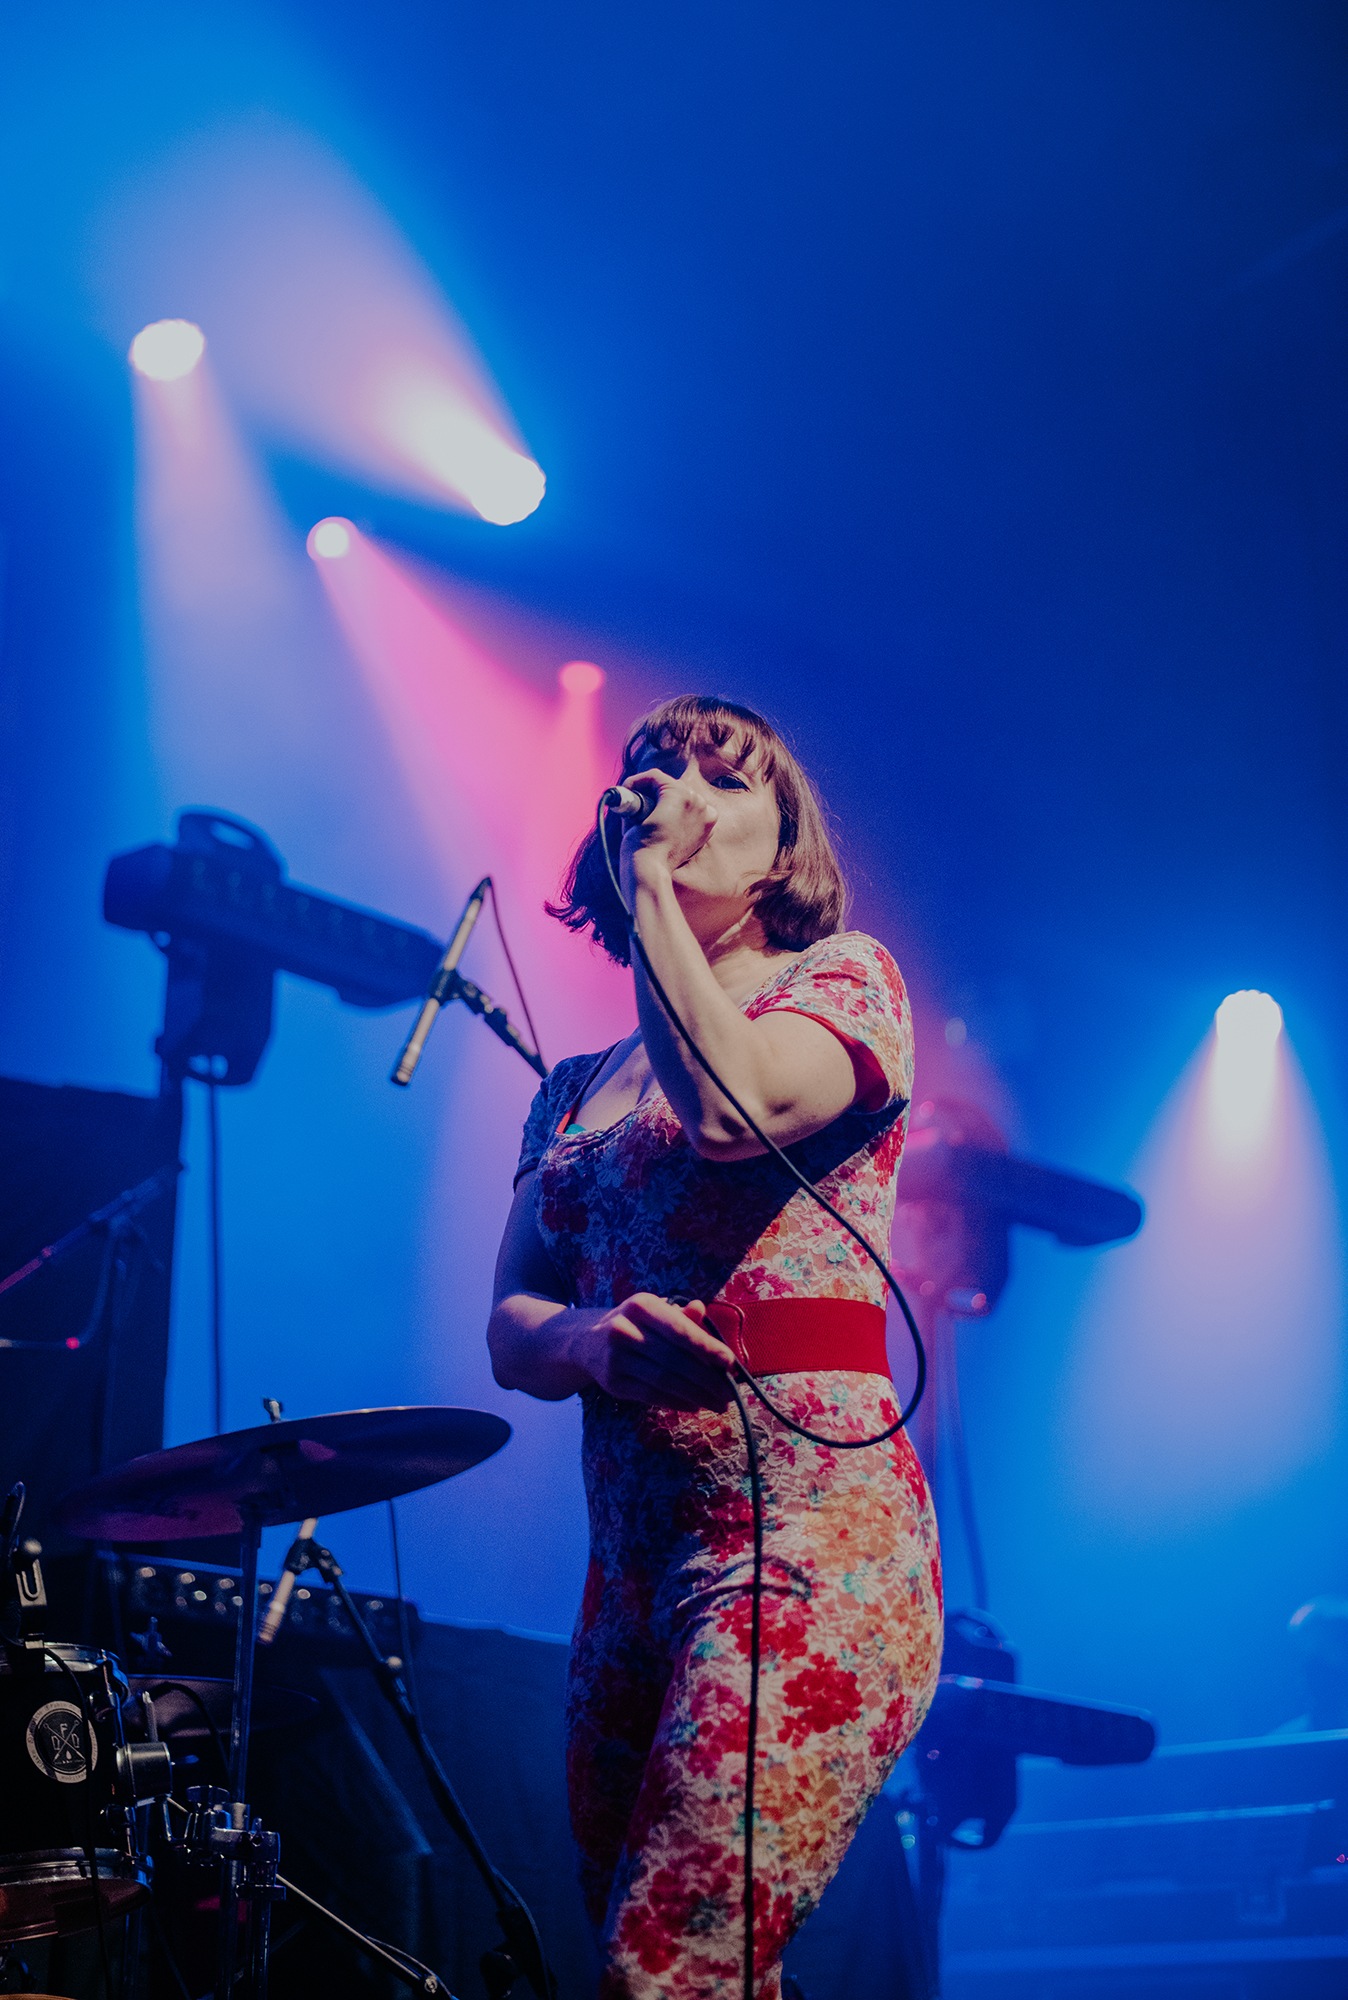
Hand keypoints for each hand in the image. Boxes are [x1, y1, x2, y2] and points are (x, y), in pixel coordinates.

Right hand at [573, 1293, 735, 1411]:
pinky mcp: (612, 1383)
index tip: (730, 1364)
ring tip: (718, 1403)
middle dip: (707, 1379)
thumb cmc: (636, 1324)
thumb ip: (681, 1316)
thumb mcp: (655, 1312)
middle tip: (730, 1392)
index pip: (679, 1330)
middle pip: (674, 1360)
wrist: (588, 1342)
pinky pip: (651, 1395)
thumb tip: (702, 1310)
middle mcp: (624, 1330)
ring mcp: (615, 1358)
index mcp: (641, 1306)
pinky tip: (694, 1405)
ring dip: (696, 1395)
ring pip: (664, 1381)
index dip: (706, 1348)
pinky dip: (676, 1402)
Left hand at [619, 767, 717, 890]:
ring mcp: (694, 801)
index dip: (662, 806)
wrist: (650, 872)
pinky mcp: (677, 794)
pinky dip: (637, 781)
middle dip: (653, 796)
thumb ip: (664, 823)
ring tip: (629, 803)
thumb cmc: (654, 864)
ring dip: (644, 790)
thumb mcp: (667, 841)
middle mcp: (706, 811)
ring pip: (665, 783)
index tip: (644, 813)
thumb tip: (641, 805)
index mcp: (707, 825)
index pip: (686, 805)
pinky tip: (626, 791)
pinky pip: (654, 776)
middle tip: (633, 808)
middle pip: (677, 792)